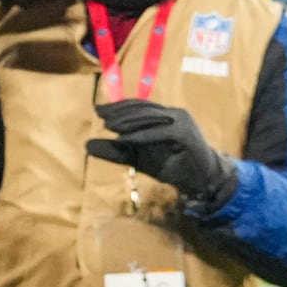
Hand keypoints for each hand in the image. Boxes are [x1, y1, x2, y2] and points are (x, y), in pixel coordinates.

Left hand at [85, 98, 236, 209]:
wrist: (199, 180)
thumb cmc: (170, 166)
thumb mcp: (137, 157)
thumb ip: (114, 150)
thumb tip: (86, 145)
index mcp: (165, 114)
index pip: (139, 106)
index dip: (118, 106)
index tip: (98, 109)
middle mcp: (174, 114)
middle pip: (143, 108)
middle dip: (120, 111)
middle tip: (100, 115)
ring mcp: (182, 122)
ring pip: (150, 118)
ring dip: (128, 121)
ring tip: (108, 126)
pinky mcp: (186, 134)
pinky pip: (160, 132)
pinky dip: (141, 135)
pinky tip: (124, 139)